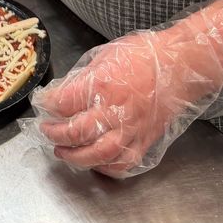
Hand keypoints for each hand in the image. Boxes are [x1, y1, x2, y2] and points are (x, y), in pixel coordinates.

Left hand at [29, 17, 222, 177]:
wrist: (179, 65)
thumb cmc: (143, 54)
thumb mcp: (105, 55)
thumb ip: (83, 77)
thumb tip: (63, 92)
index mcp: (102, 84)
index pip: (64, 101)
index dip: (48, 105)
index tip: (42, 104)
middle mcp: (115, 110)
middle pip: (77, 132)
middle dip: (55, 134)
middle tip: (46, 131)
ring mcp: (132, 128)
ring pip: (99, 154)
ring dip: (75, 157)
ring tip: (62, 152)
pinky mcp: (146, 140)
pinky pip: (124, 163)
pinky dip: (106, 167)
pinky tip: (94, 162)